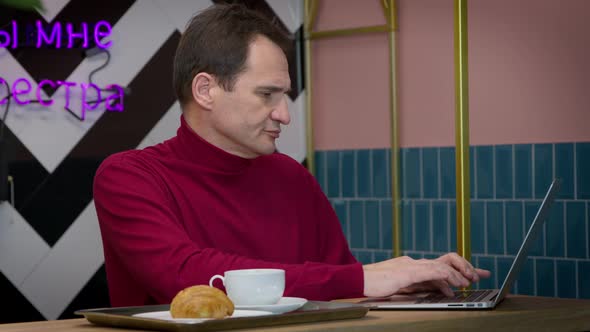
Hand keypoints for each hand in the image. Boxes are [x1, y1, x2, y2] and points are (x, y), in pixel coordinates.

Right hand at [362, 253, 490, 297]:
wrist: (358, 279)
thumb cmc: (376, 284)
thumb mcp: (402, 285)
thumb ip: (421, 285)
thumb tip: (442, 289)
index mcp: (414, 265)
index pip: (441, 262)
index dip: (460, 267)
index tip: (475, 273)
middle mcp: (415, 262)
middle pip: (447, 258)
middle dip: (465, 266)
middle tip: (478, 275)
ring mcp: (412, 265)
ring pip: (443, 264)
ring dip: (460, 272)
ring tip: (470, 282)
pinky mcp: (408, 272)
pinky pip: (433, 271)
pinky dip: (447, 276)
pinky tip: (455, 284)